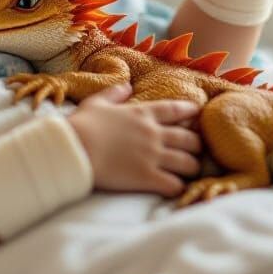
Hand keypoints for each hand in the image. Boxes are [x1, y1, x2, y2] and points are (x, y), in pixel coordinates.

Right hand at [67, 84, 202, 197]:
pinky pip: (175, 185)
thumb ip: (114, 93)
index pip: (176, 110)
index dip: (190, 111)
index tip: (198, 113)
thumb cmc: (82, 125)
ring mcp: (153, 156)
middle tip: (195, 150)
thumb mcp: (97, 102)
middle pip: (190, 139)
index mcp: (142, 114)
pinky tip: (175, 187)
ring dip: (192, 168)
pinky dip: (179, 187)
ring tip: (189, 171)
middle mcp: (154, 134)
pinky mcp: (147, 178)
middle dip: (196, 145)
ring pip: (189, 163)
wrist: (74, 149)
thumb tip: (126, 86)